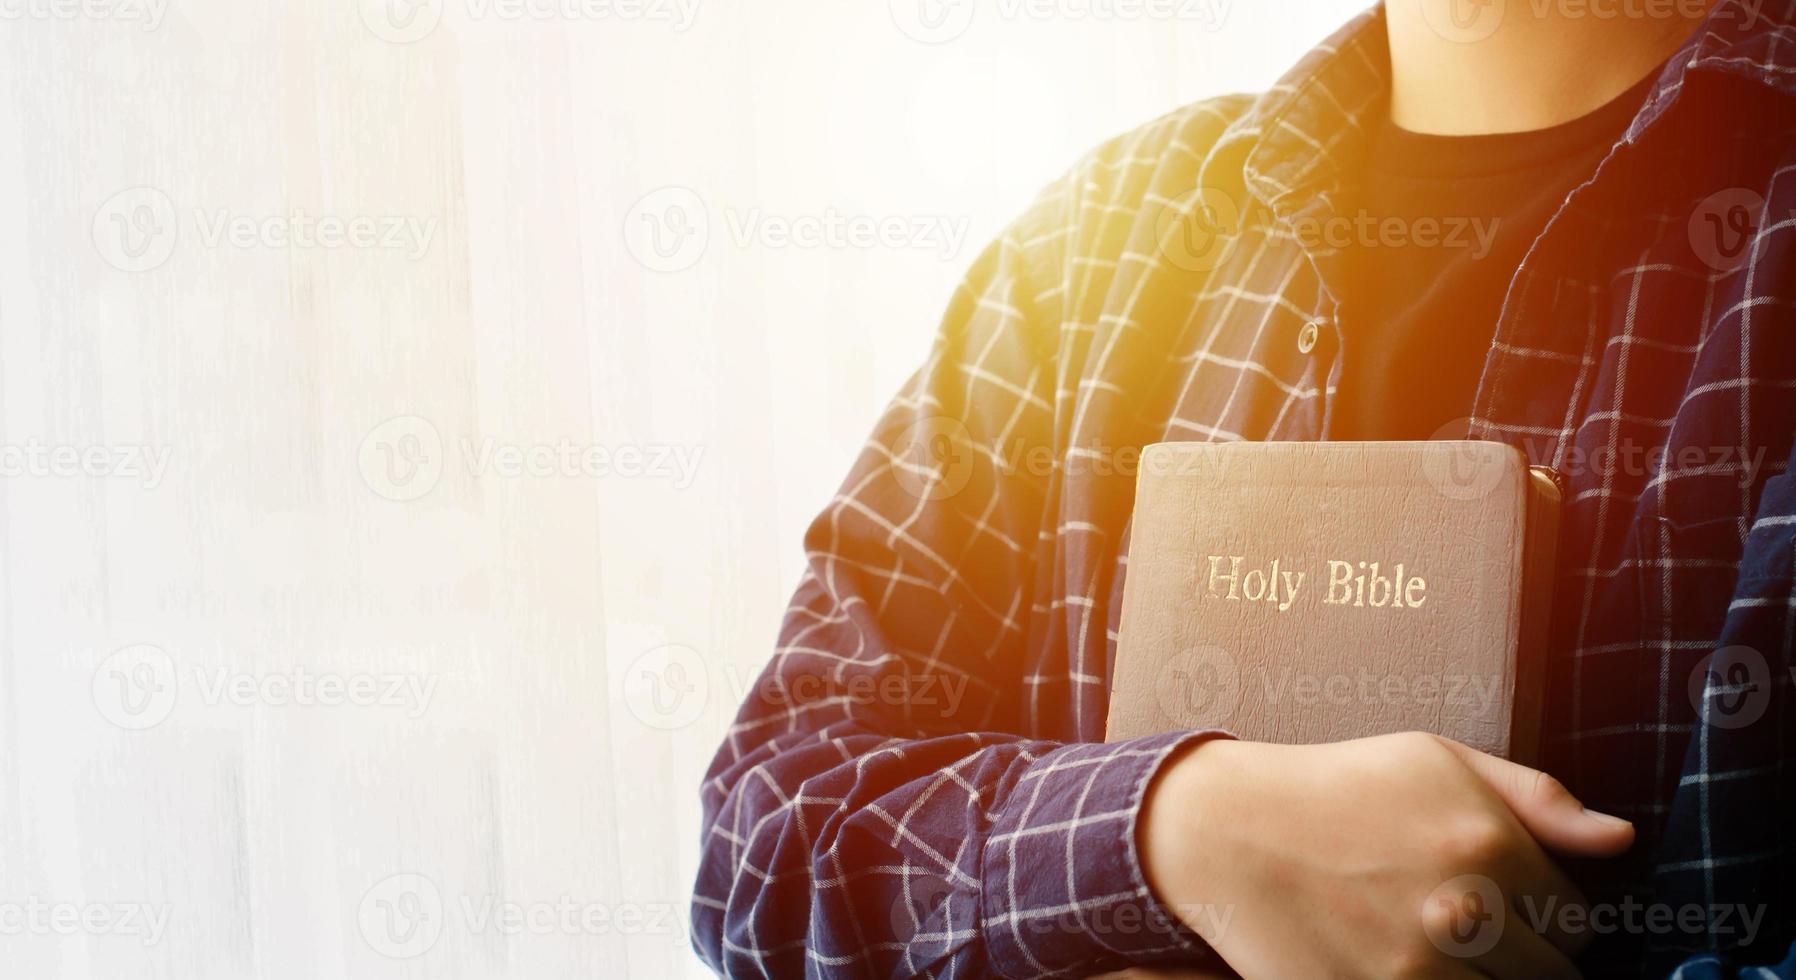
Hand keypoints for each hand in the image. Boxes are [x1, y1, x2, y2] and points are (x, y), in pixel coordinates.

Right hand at [1139, 733, 1633, 978]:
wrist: (1229, 830)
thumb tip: (1620, 839)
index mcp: (1490, 845)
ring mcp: (1416, 969)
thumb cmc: (1337, 788)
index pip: (1577, 923)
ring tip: (1433, 946)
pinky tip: (1405, 964)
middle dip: (1520, 956)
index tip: (1505, 903)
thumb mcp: (1437, 760)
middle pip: (1550, 977)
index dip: (1545, 916)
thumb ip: (1537, 797)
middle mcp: (1463, 912)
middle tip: (1465, 928)